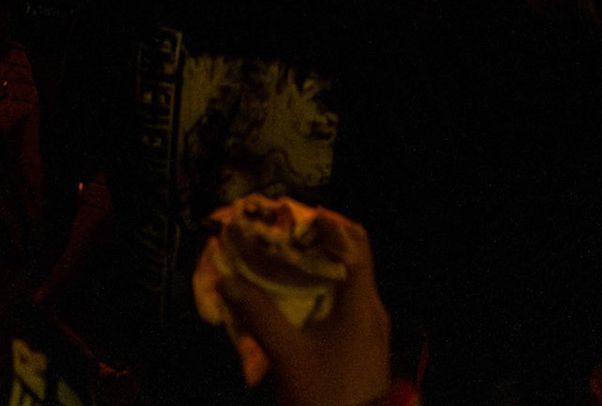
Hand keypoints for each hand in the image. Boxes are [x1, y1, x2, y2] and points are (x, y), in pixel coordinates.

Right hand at [215, 212, 391, 405]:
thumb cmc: (322, 395)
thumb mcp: (286, 355)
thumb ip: (258, 314)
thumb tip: (226, 281)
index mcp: (361, 304)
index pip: (354, 244)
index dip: (328, 223)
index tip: (295, 215)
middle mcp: (374, 309)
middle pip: (356, 257)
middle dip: (323, 239)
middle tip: (287, 234)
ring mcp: (375, 327)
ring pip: (354, 279)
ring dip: (325, 263)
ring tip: (289, 259)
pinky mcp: (369, 342)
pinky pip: (352, 299)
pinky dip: (330, 286)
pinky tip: (302, 295)